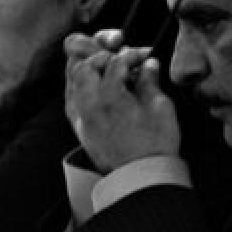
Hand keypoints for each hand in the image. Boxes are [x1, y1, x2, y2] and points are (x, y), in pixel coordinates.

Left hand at [65, 39, 180, 173]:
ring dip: (87, 68)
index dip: (132, 55)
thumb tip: (149, 64)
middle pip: (83, 65)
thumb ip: (150, 81)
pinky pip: (70, 98)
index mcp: (109, 96)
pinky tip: (94, 85)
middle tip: (120, 57)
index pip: (115, 61)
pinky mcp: (79, 128)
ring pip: (72, 80)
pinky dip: (80, 85)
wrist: (141, 177)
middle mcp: (88, 104)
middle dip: (102, 55)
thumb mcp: (160, 107)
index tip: (146, 56)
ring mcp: (81, 117)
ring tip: (105, 67)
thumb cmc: (155, 144)